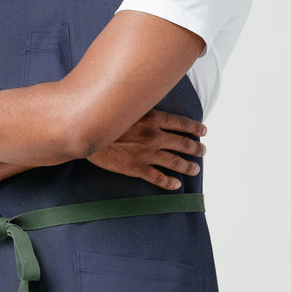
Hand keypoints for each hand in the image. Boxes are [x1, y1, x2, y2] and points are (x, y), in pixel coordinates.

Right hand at [87, 108, 205, 189]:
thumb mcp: (128, 106)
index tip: (203, 131)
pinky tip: (176, 184)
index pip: (182, 123)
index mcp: (154, 118)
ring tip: (195, 168)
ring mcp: (146, 154)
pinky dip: (169, 182)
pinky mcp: (136, 168)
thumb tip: (154, 108)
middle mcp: (154, 136)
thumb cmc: (105, 117)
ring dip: (188, 165)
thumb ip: (143, 108)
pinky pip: (157, 177)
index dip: (195, 128)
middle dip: (195, 148)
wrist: (87, 133)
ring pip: (175, 162)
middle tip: (202, 150)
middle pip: (183, 143)